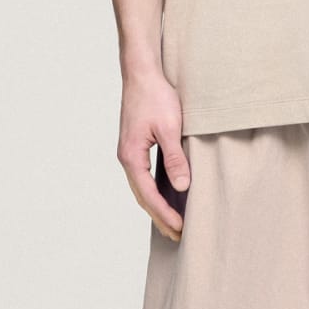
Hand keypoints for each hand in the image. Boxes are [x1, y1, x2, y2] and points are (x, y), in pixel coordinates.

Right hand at [120, 69, 188, 239]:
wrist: (141, 73)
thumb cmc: (155, 96)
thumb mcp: (169, 128)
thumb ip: (175, 158)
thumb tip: (181, 186)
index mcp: (131, 157)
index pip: (149, 195)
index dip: (165, 214)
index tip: (181, 228)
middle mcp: (127, 158)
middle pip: (142, 197)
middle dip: (160, 217)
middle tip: (178, 236)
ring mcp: (129, 152)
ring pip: (142, 188)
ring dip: (156, 206)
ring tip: (172, 223)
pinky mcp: (135, 146)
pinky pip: (144, 177)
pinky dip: (154, 191)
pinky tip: (165, 196)